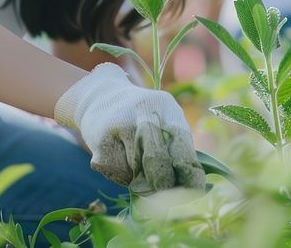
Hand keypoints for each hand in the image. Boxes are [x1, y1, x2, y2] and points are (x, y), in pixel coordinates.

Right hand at [54, 63, 204, 192]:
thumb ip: (177, 147)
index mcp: (165, 106)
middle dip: (163, 183)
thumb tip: (188, 187)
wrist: (100, 97)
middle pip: (157, 159)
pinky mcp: (99, 141)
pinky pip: (117, 173)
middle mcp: (142, 111)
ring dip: (141, 180)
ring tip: (137, 164)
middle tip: (165, 194)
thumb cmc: (142, 117)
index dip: (187, 174)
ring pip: (136, 172)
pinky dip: (122, 176)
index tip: (191, 192)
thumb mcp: (164, 120)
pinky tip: (119, 157)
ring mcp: (118, 124)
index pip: (181, 145)